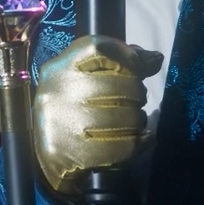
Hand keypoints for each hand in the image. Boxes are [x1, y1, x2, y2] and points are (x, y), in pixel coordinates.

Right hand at [32, 35, 163, 195]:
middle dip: (137, 93)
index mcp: (60, 67)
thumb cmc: (74, 108)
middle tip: (136, 100)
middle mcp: (58, 92)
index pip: (99, 48)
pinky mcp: (76, 154)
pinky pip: (124, 146)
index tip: (139, 69)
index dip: (128, 57)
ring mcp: (65, 124)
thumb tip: (155, 59)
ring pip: (126, 117)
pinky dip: (140, 142)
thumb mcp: (87, 78)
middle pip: (120, 84)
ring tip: (134, 122)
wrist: (49, 156)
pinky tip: (141, 139)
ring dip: (139, 120)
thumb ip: (119, 62)